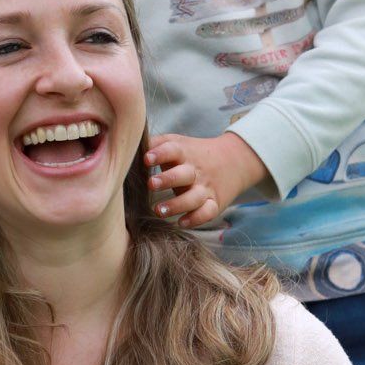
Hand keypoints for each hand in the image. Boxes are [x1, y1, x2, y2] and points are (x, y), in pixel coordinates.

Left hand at [147, 130, 268, 226]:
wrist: (234, 160)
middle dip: (168, 179)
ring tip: (158, 211)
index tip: (146, 159)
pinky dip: (196, 219)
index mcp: (185, 153)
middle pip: (184, 174)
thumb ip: (155, 143)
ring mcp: (206, 188)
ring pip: (194, 197)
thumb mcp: (178, 142)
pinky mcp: (214, 203)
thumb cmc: (193, 153)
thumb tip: (130, 146)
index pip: (173, 150)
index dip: (160, 154)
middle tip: (151, 184)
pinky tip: (181, 222)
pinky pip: (207, 213)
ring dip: (177, 205)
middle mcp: (196, 171)